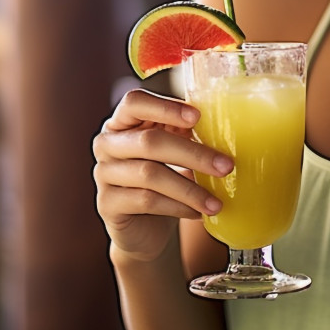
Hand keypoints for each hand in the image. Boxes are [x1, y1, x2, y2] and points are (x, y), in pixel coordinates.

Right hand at [93, 89, 233, 262]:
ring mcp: (103, 174)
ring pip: (150, 175)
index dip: (165, 107)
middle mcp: (107, 144)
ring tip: (216, 202)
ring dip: (190, 189)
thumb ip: (185, 132)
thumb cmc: (161, 179)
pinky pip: (146, 201)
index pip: (134, 102)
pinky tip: (198, 213)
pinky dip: (178, 207)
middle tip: (226, 166)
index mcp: (122, 122)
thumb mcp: (172, 151)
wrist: (141, 228)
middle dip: (193, 154)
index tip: (197, 117)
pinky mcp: (107, 204)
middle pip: (150, 142)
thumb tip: (225, 122)